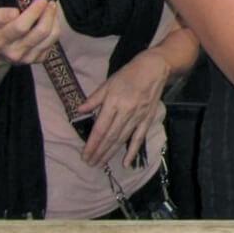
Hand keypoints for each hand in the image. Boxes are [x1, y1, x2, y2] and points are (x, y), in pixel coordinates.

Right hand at [0, 0, 61, 65]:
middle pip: (40, 32)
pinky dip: (54, 28)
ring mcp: (27, 58)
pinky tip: (49, 21)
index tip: (42, 0)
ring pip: (51, 37)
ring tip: (51, 9)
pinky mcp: (37, 59)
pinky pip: (52, 42)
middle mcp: (14, 52)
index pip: (21, 26)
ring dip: (54, 20)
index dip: (34, 12)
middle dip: (49, 14)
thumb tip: (15, 13)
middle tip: (51, 2)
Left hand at [76, 51, 170, 166]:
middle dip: (99, 152)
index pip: (101, 128)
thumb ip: (94, 99)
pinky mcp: (147, 119)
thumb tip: (79, 111)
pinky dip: (132, 151)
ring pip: (122, 139)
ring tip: (101, 164)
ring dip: (110, 153)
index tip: (85, 155)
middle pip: (110, 137)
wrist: (154, 69)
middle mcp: (126, 112)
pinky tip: (126, 163)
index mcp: (114, 102)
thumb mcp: (108, 83)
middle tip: (90, 164)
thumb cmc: (128, 74)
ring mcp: (138, 116)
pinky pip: (139, 137)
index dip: (92, 144)